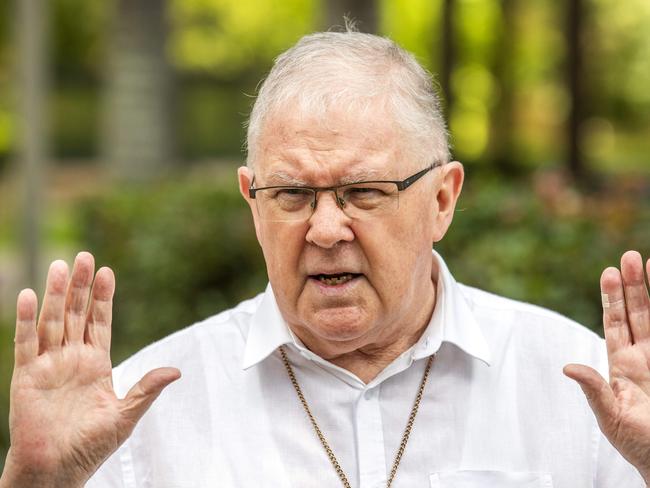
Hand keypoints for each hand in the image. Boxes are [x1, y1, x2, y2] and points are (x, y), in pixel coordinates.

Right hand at [0, 252, 180, 487]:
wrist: (58, 470)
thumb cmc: (90, 446)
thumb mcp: (125, 415)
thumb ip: (146, 389)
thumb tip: (176, 370)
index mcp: (96, 364)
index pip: (100, 322)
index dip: (103, 298)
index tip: (107, 272)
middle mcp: (72, 359)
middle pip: (76, 314)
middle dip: (80, 286)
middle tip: (84, 257)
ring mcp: (49, 365)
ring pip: (52, 321)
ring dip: (55, 294)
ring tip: (60, 266)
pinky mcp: (27, 376)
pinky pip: (26, 343)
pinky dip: (27, 319)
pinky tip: (30, 296)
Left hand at [564, 250, 649, 482]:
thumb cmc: (637, 443)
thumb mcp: (611, 417)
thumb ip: (594, 390)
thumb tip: (567, 367)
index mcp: (622, 366)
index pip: (615, 324)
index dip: (612, 299)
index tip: (609, 272)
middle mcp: (644, 358)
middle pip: (638, 313)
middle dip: (634, 285)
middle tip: (629, 256)